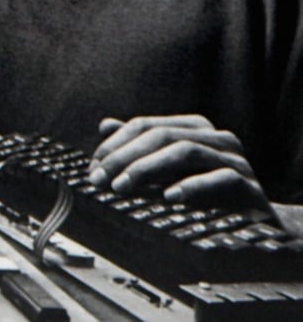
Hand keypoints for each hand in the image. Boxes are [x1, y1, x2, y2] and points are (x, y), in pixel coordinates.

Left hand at [88, 114, 270, 210]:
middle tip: (100, 180)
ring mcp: (235, 159)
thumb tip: (105, 125)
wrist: (255, 223)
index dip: (114, 145)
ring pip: (185, 151)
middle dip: (124, 157)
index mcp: (194, 128)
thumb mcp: (168, 169)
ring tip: (123, 187)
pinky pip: (220, 178)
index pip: (144, 125)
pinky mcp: (249, 185)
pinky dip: (191, 186)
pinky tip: (169, 197)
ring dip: (148, 168)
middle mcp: (215, 138)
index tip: (93, 169)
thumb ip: (140, 147)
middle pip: (161, 135)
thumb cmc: (205, 193)